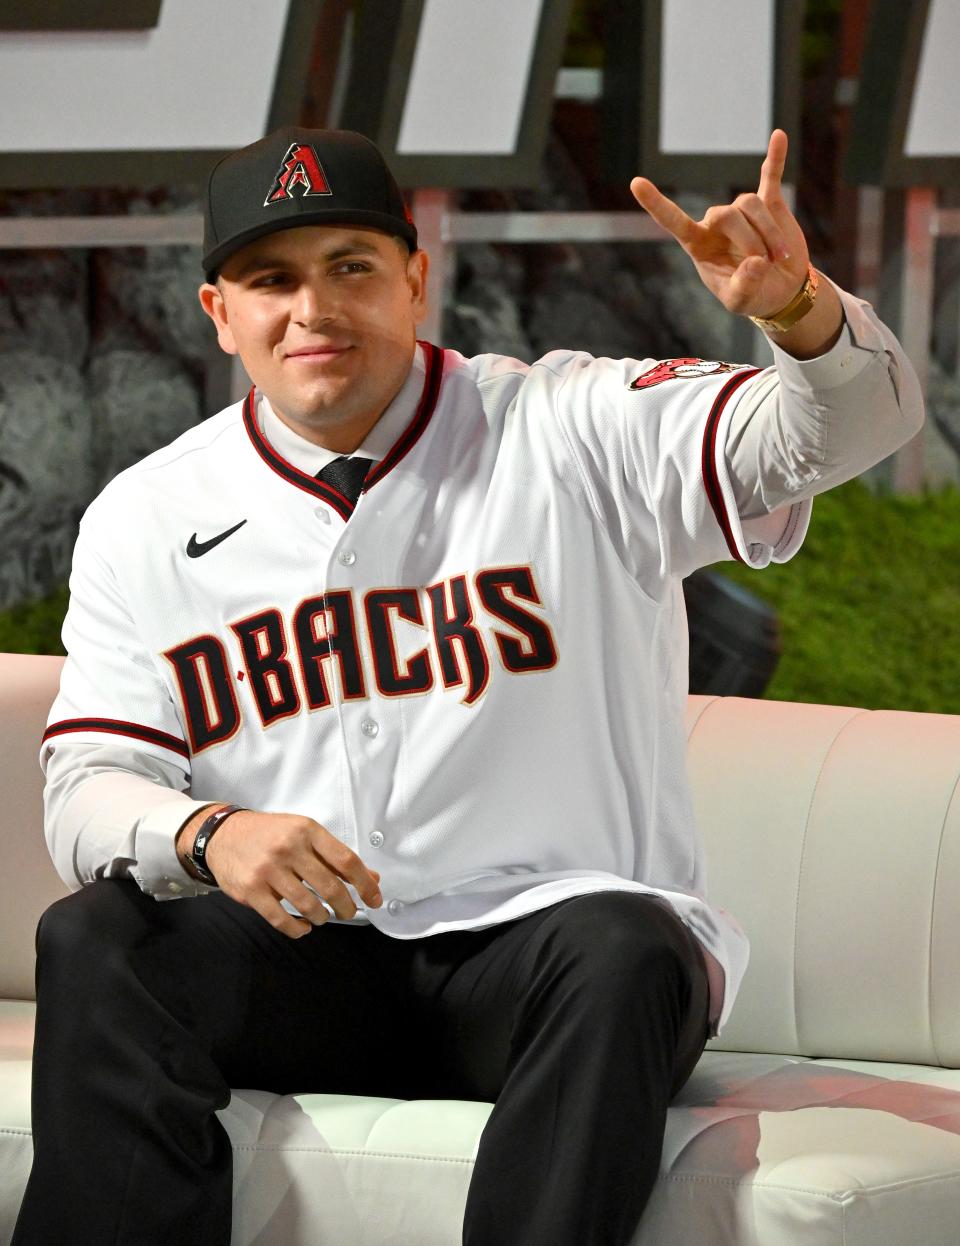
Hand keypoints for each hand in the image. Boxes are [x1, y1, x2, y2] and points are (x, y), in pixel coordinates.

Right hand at [180, 807, 382, 937]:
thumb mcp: (304, 834)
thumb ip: (335, 857)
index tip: (375, 899)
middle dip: (346, 906)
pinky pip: (281, 919)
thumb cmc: (269, 834)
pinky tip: (303, 927)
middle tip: (348, 912)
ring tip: (322, 916)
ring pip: (308, 905)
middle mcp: (288, 848)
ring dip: (322, 917)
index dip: (365, 884)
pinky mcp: (251, 890)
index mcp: (307, 831)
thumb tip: (371, 878)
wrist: (223, 834)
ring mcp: (268, 870)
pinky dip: (298, 929)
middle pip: (330, 886)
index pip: (346, 860)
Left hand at [630, 129, 807, 320]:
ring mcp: (742, 211)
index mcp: (699, 245)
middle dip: (750, 240)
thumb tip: (756, 262)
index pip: (673, 221)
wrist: (780, 289)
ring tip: (778, 258)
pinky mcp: (769, 203)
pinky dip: (776, 158)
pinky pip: (770, 175)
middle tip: (764, 265)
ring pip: (752, 204)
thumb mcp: (742, 302)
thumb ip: (743, 287)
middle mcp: (716, 223)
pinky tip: (778, 136)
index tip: (636, 183)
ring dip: (769, 233)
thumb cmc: (752, 296)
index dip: (656, 204)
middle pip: (728, 213)